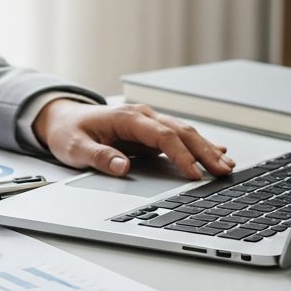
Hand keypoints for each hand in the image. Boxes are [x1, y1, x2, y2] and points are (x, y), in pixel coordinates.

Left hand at [32, 100, 234, 179]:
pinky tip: (217, 152)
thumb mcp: (75, 148)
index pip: (162, 135)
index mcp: (127, 118)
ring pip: (185, 133)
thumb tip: (122, 167)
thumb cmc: (69, 132)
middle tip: (222, 172)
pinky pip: (179, 137)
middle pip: (181, 132)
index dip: (181, 154)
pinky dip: (199, 145)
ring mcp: (148, 122)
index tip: (194, 173)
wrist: (63, 119)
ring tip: (226, 166)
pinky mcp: (150, 132)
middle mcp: (143, 116)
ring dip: (206, 149)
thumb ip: (99, 157)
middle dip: (204, 152)